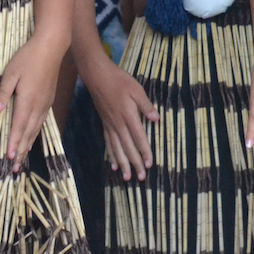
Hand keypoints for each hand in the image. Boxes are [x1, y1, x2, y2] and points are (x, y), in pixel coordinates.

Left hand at [0, 30, 64, 172]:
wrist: (51, 46)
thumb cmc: (28, 57)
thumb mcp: (10, 73)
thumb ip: (3, 92)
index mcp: (28, 100)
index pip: (19, 126)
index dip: (14, 143)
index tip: (9, 158)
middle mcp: (38, 105)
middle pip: (29, 132)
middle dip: (21, 150)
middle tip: (14, 168)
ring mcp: (45, 103)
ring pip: (36, 129)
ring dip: (28, 144)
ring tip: (21, 159)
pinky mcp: (48, 99)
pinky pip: (41, 122)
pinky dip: (35, 133)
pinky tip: (32, 138)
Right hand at [82, 54, 158, 180]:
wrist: (97, 76)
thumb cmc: (119, 80)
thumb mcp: (137, 89)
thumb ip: (146, 105)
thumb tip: (156, 119)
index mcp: (128, 116)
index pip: (139, 138)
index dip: (145, 152)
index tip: (150, 164)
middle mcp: (118, 124)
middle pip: (128, 147)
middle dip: (135, 163)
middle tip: (141, 177)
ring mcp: (110, 125)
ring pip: (117, 149)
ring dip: (123, 164)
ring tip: (127, 177)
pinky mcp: (105, 124)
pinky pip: (109, 143)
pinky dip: (112, 155)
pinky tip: (114, 165)